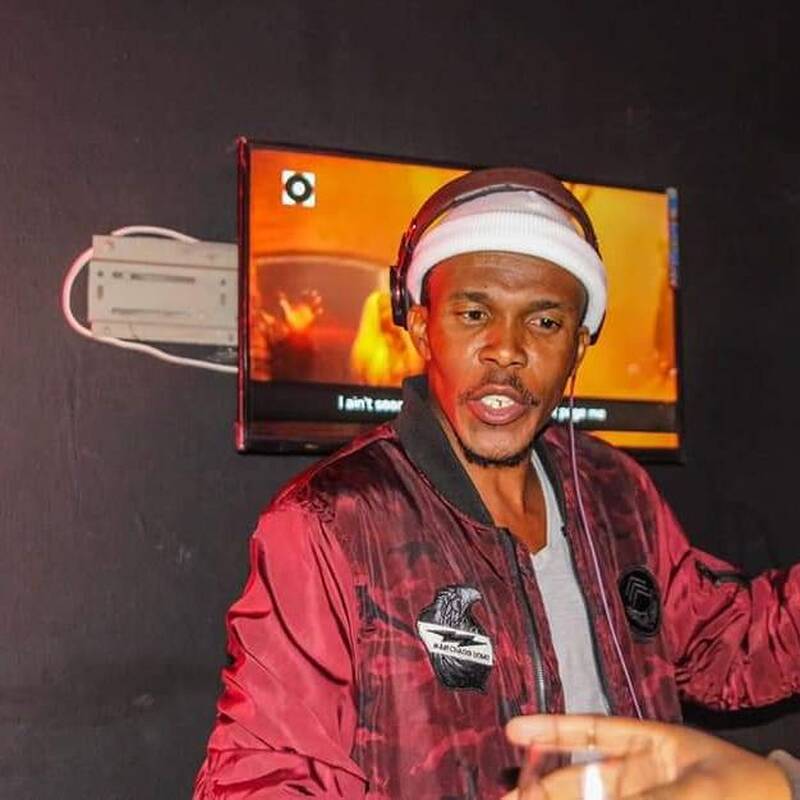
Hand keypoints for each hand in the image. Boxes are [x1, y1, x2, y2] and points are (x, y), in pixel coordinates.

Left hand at [277, 290, 322, 332]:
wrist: (292, 330)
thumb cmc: (288, 320)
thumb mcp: (286, 312)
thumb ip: (285, 306)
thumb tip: (281, 300)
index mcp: (298, 305)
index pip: (302, 298)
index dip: (304, 295)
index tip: (306, 291)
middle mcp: (304, 308)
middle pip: (309, 301)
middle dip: (312, 296)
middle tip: (315, 292)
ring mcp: (308, 313)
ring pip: (313, 306)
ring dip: (316, 302)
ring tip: (319, 298)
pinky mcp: (311, 318)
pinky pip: (315, 314)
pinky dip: (318, 312)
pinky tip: (320, 309)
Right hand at [503, 714, 791, 799]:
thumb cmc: (746, 791)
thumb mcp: (698, 789)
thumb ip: (649, 798)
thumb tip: (592, 798)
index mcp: (650, 745)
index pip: (592, 732)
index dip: (552, 729)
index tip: (512, 729)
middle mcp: (640, 776)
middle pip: (580, 780)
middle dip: (542, 786)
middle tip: (506, 796)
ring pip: (589, 799)